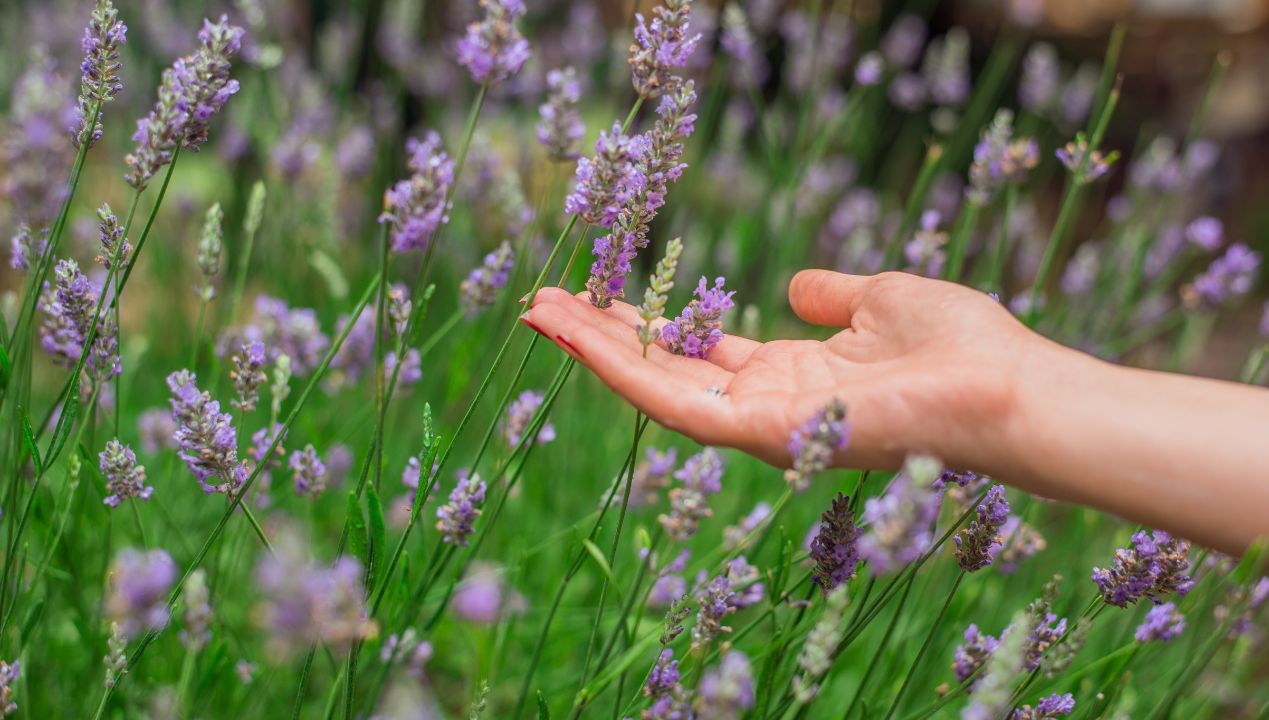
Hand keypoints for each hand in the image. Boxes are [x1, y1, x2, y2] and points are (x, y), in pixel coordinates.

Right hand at [522, 270, 1046, 472]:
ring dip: (593, 351)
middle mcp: (764, 407)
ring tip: (537, 311)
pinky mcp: (760, 433)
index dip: (648, 327)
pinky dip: (619, 369)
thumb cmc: (960, 345)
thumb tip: (795, 288)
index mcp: (790, 377)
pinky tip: (576, 334)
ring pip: (653, 389)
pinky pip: (674, 402)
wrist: (1007, 389)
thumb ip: (832, 296)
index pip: (700, 354)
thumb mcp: (881, 301)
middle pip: (665, 372)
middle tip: (543, 302)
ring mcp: (759, 426)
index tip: (600, 294)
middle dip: (603, 339)